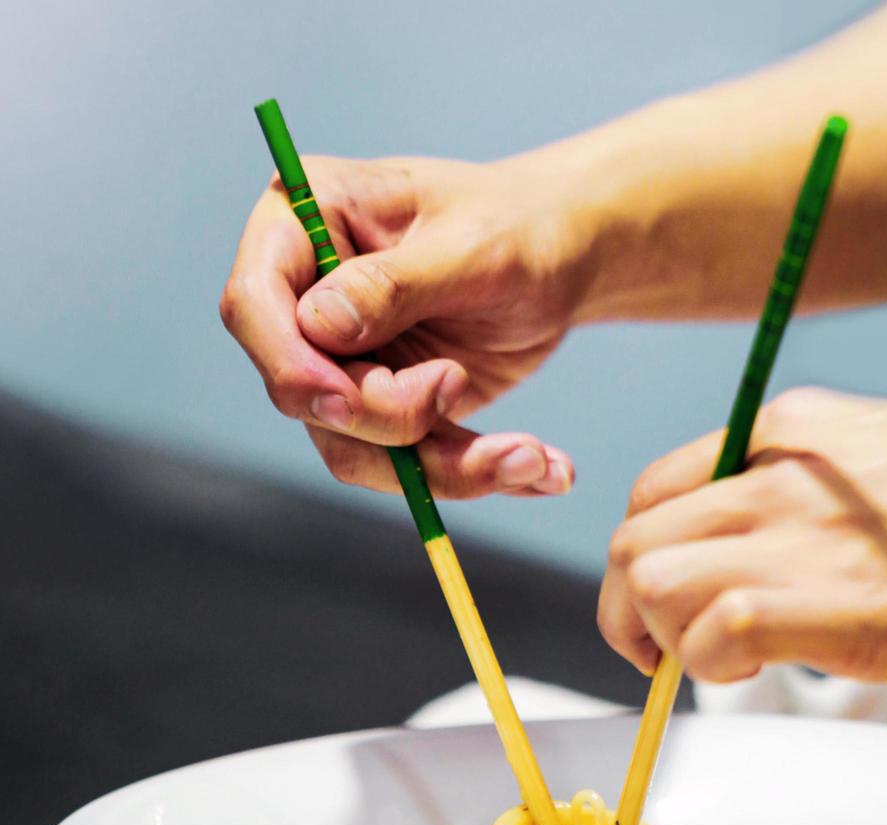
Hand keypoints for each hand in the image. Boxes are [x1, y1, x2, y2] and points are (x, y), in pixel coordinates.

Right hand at [220, 155, 594, 497]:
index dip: (288, 363)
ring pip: (358, 448)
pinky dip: (476, 474)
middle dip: (390, 418)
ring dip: (447, 468)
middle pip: (306, 393)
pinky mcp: (387, 407)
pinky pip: (410, 466)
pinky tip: (546, 470)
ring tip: (535, 458)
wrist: (565, 255)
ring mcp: (344, 359)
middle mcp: (309, 296)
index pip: (254, 302)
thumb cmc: (519, 224)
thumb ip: (393, 285)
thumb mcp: (470, 247)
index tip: (344, 401)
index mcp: (306, 221)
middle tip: (459, 383)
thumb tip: (317, 324)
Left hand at [598, 388, 886, 681]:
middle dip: (630, 611)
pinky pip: (719, 631)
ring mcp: (809, 534)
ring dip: (666, 641)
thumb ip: (817, 484)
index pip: (654, 490)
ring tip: (725, 666)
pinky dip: (716, 667)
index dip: (643, 559)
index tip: (667, 606)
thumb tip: (778, 536)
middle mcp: (780, 470)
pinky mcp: (848, 605)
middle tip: (672, 654)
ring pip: (652, 581)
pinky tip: (763, 674)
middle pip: (633, 541)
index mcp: (791, 428)